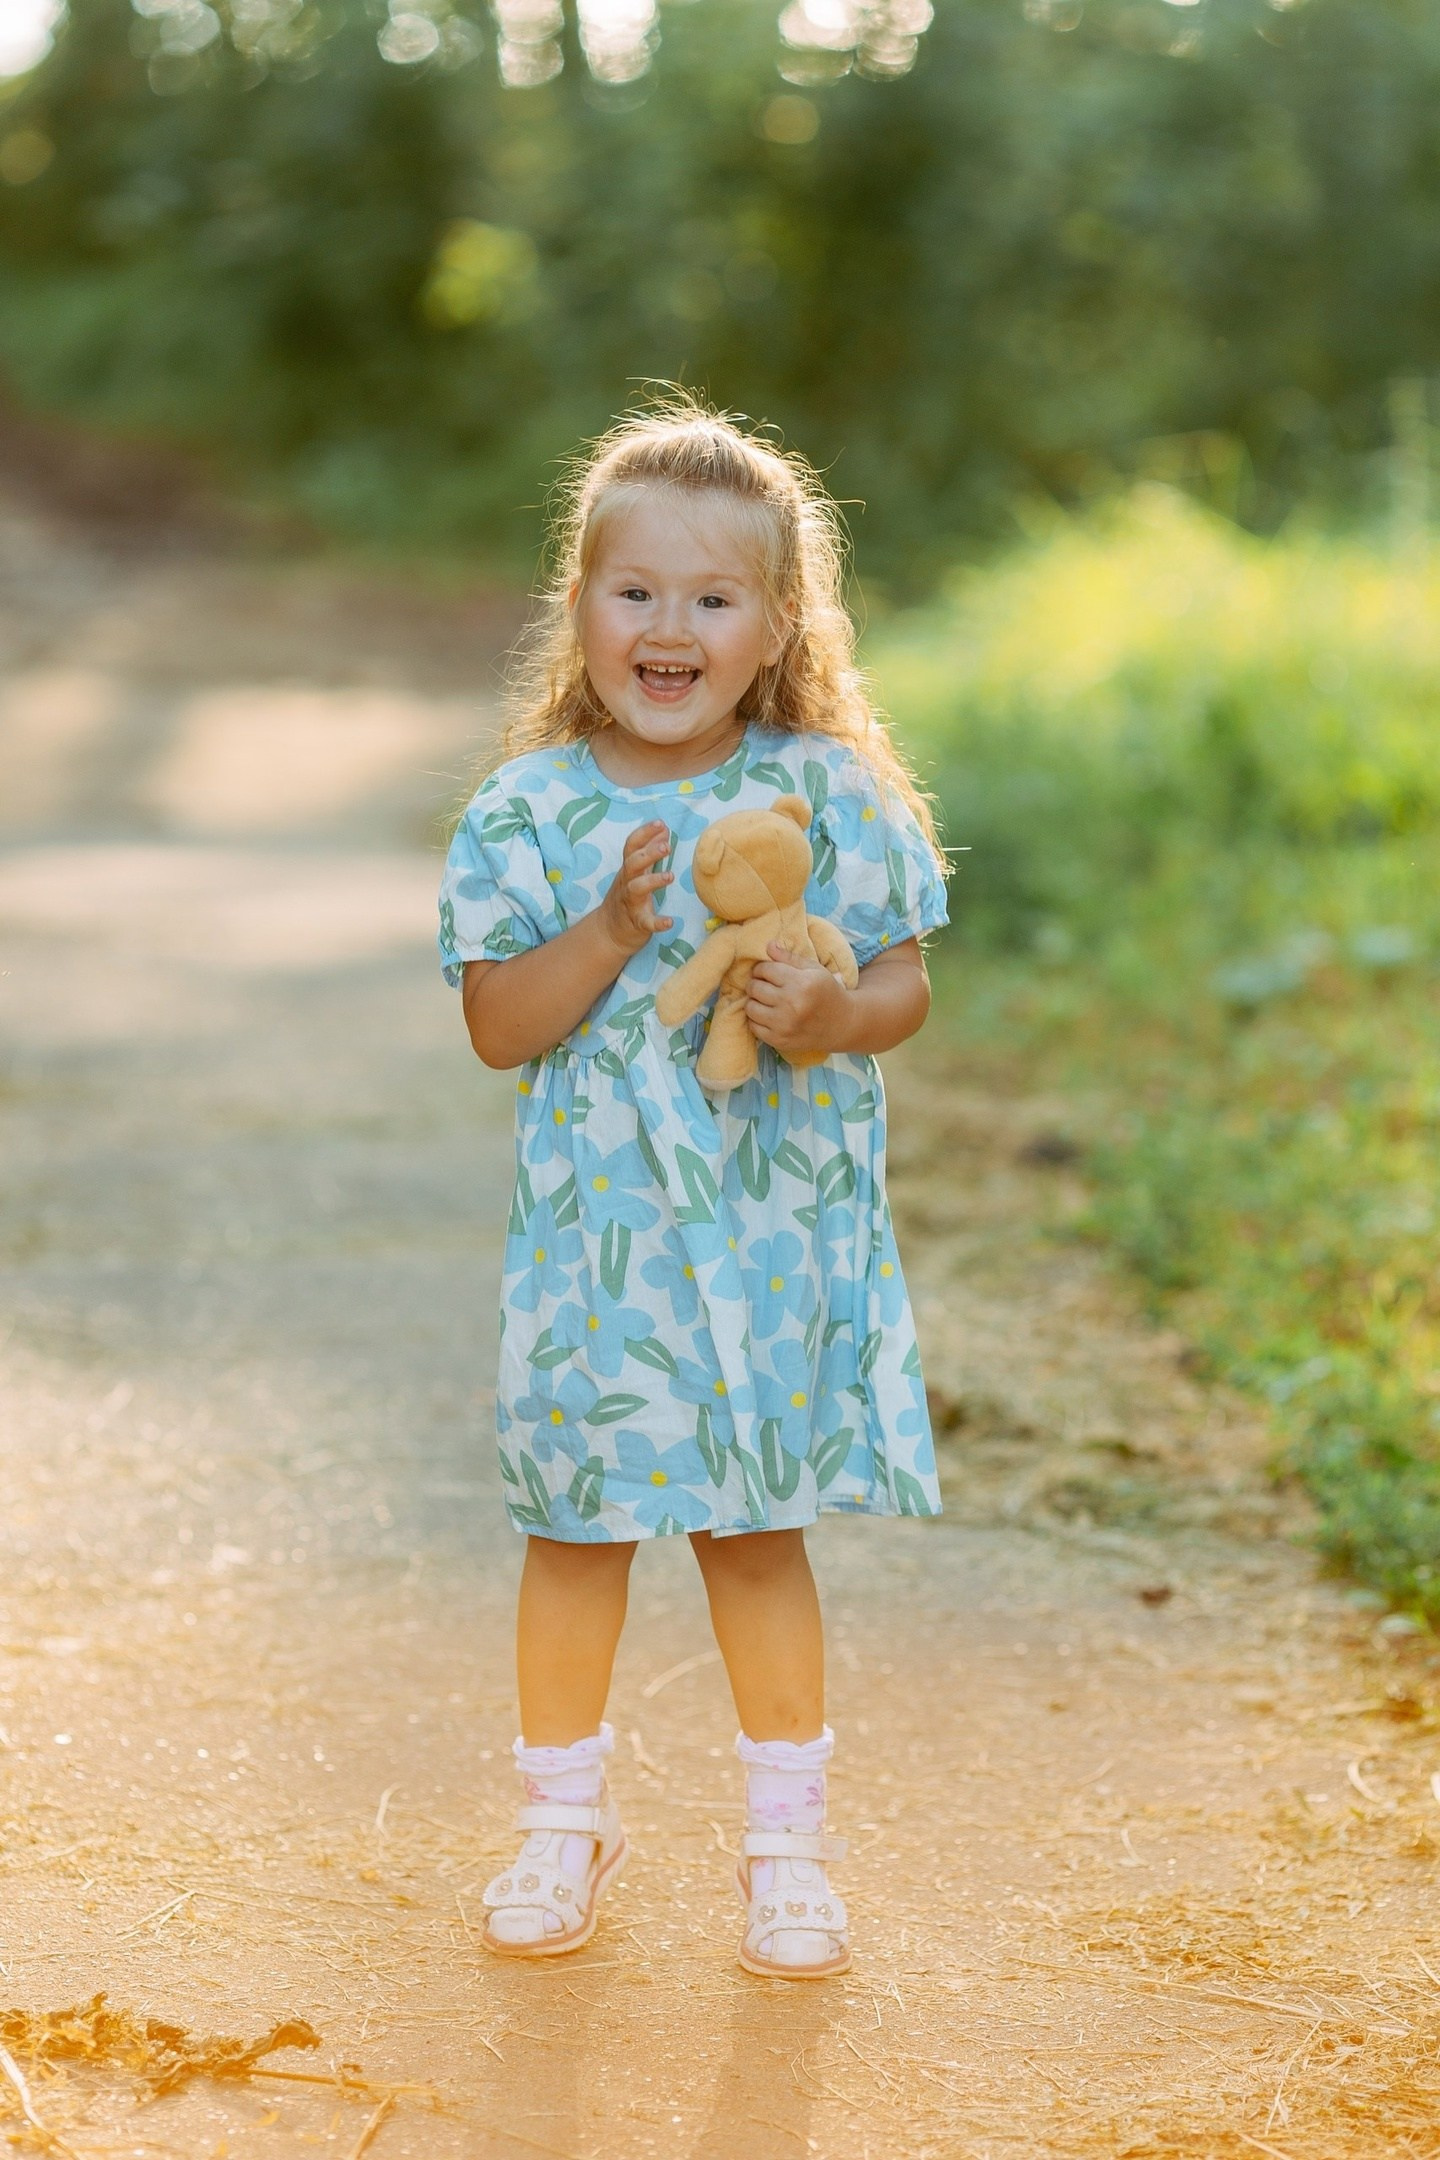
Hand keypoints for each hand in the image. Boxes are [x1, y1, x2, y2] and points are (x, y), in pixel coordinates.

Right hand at [597, 821, 673, 957]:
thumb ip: (650, 850)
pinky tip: (670, 922)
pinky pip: (646, 922)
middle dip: (649, 853)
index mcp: (629, 870)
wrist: (609, 932)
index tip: (660, 823)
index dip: (644, 833)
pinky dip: (657, 922)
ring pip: (636, 888)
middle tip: (667, 846)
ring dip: (653, 881)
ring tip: (671, 876)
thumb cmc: (627, 897)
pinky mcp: (637, 923)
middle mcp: (627, 883)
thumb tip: (664, 829)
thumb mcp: (637, 872)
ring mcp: (630, 903)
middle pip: (633, 863)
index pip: (632, 846)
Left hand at [745, 941, 853, 1061]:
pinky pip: (753, 1027)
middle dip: (756, 983)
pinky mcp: (779, 1040)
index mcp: (801, 983)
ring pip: (750, 1007)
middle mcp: (792, 1004)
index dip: (762, 968)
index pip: (765, 969)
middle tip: (764, 985)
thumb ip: (790, 957)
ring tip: (764, 1000)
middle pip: (755, 987)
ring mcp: (784, 1024)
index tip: (767, 972)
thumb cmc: (827, 992)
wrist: (842, 1024)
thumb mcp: (814, 969)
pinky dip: (756, 1019)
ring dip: (754, 1001)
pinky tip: (767, 1015)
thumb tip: (769, 946)